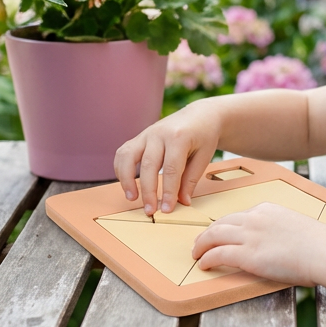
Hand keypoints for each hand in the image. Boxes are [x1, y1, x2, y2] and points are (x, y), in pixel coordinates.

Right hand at [114, 100, 221, 214]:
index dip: (168, 191)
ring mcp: (146, 134)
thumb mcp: (204, 157)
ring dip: (126, 179)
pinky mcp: (139, 137)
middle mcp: (159, 133)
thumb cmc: (203, 136)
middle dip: (148, 191)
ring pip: (128, 156)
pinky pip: (123, 153)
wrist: (199, 115)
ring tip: (132, 198)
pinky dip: (120, 169)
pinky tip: (126, 184)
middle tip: (150, 211)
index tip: (166, 209)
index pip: (171, 168)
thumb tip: (181, 202)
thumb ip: (191, 179)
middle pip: (148, 165)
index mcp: (179, 137)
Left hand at [192, 203, 325, 285]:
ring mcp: (249, 236)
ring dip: (201, 245)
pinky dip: (207, 259)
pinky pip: (218, 255)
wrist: (324, 250)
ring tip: (196, 254)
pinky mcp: (247, 255)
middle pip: (220, 223)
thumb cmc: (318, 244)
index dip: (224, 226)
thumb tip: (275, 243)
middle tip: (200, 243)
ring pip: (214, 236)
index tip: (220, 233)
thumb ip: (279, 230)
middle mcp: (254, 219)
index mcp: (266, 210)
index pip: (238, 216)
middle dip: (207, 233)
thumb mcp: (294, 227)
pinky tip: (203, 265)